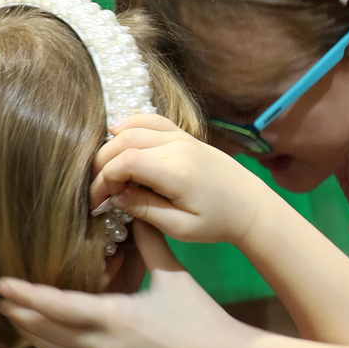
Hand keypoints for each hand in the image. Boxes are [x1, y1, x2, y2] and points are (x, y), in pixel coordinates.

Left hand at [0, 223, 253, 347]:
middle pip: (47, 333)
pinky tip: (52, 340)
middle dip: (19, 315)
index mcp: (115, 319)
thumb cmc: (204, 323)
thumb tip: (134, 211)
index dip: (25, 295)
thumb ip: (150, 245)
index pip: (57, 307)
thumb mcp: (175, 278)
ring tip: (14, 317)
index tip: (1, 284)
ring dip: (34, 334)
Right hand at [91, 114, 273, 245]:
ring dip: (112, 146)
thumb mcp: (180, 227)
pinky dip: (130, 124)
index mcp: (176, 171)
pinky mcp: (184, 135)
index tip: (98, 203)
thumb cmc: (217, 222)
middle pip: (123, 142)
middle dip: (102, 165)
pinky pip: (151, 120)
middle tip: (98, 191)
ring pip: (134, 128)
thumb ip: (144, 209)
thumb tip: (115, 196)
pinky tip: (117, 135)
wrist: (250, 206)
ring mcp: (181, 137)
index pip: (124, 163)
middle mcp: (177, 147)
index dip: (103, 181)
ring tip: (104, 172)